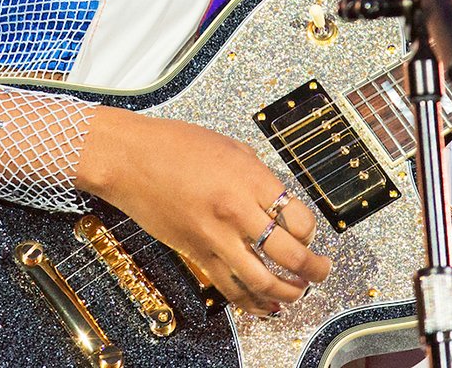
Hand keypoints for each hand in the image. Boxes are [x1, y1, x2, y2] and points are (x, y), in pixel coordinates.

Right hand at [74, 106, 332, 314]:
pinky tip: (266, 305)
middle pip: (289, 255)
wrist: (130, 159)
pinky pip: (230, 287)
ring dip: (288, 292)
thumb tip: (279, 200)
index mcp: (251, 179)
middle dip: (313, 269)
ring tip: (299, 292)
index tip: (310, 234)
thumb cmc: (175, 145)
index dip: (311, 232)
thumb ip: (259, 176)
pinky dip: (252, 302)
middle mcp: (237, 211)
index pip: (299, 218)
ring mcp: (215, 237)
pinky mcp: (196, 254)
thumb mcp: (231, 147)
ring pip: (262, 280)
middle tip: (322, 272)